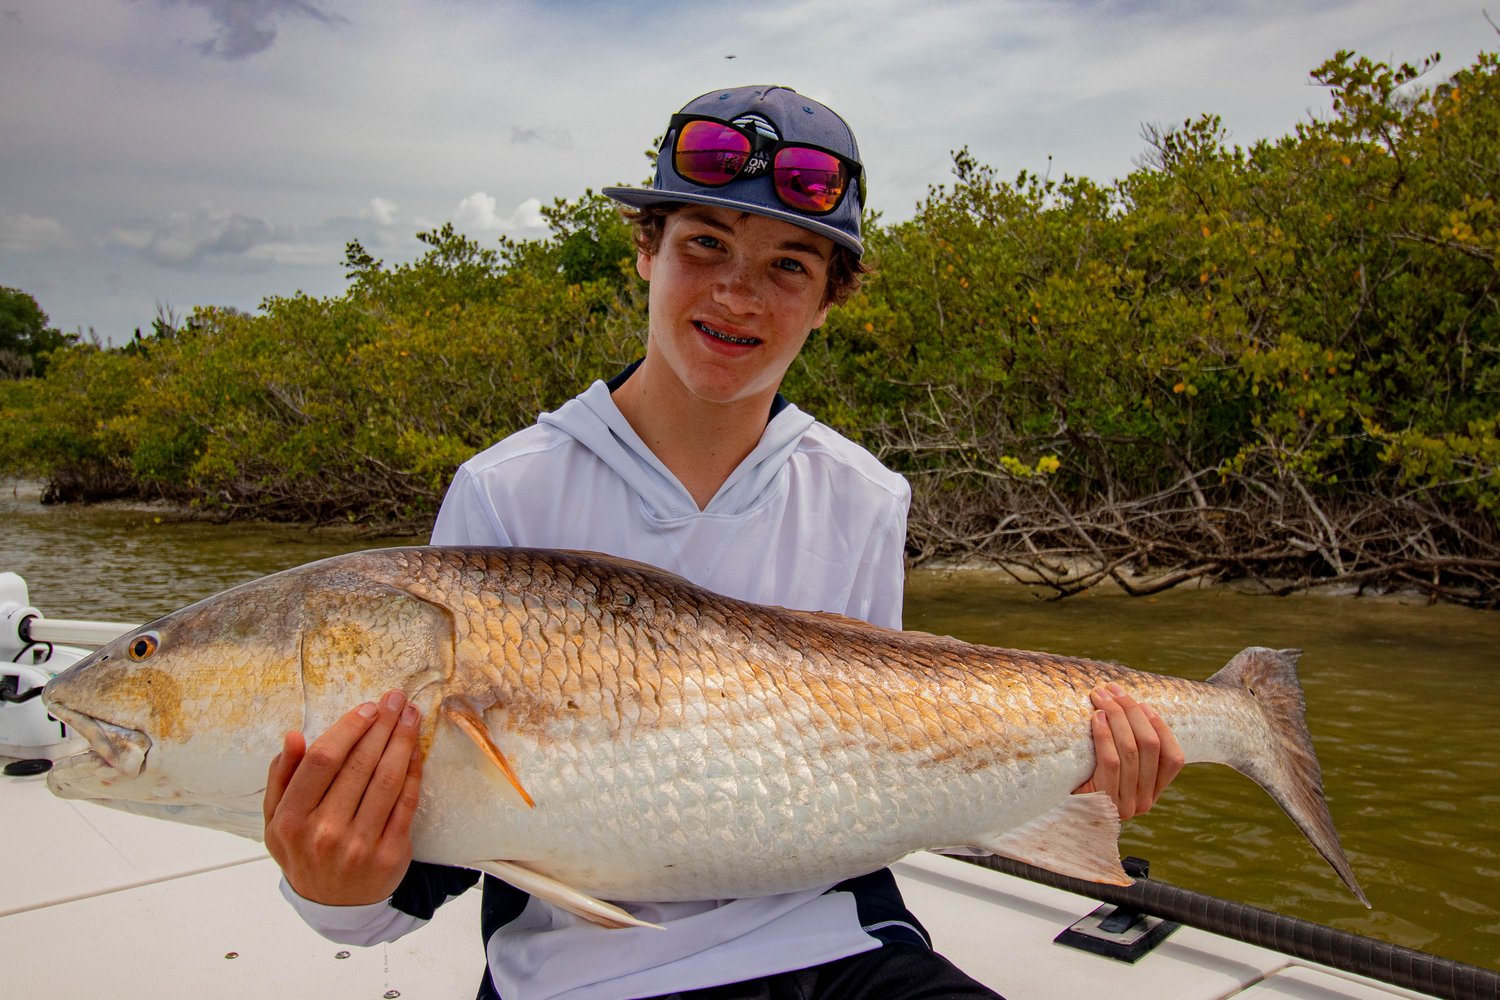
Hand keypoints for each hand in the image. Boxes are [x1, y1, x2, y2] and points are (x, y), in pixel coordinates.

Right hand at [263, 690, 422, 905]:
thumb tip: (293, 737)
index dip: (348, 729)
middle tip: (397, 700)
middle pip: (359, 766)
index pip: (322, 761)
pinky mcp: (390, 855)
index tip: (368, 708)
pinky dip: (414, 772)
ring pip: (386, 781)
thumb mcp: (276, 819)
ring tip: (411, 716)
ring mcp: (358, 846)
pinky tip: (416, 750)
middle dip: (382, 726)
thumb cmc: (303, 848)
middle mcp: (323, 834)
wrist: (333, 904)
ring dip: (402, 741)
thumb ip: (281, 777)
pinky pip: (406, 803)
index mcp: (290, 821)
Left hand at [1074, 682, 1184, 820]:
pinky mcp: (1104, 802)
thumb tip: (1127, 704)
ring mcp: (1126, 805)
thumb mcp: (1109, 768)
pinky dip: (1106, 735)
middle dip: (1132, 711)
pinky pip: (1111, 761)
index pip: (1174, 758)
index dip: (1160, 727)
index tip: (1142, 703)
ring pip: (1131, 750)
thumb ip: (1126, 747)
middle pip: (1150, 746)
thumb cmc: (1081, 781)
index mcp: (1153, 791)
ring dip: (1117, 716)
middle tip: (1113, 690)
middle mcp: (1145, 801)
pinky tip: (1096, 717)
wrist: (1054, 816)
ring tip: (1101, 696)